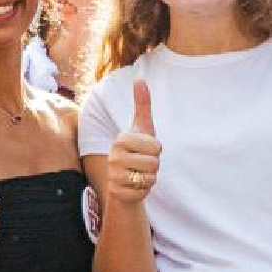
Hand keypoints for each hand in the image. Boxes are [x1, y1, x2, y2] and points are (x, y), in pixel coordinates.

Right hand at [107, 79, 161, 207]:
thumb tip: (140, 78)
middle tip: (142, 163)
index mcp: (121, 139)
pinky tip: (134, 185)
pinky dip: (144, 190)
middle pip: (155, 163)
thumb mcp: (142, 127)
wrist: (124, 179)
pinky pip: (144, 191)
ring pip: (150, 178)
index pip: (156, 146)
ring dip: (150, 178)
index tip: (145, 149)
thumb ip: (142, 104)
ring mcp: (114, 175)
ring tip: (139, 173)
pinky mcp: (117, 192)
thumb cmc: (137, 150)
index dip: (156, 149)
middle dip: (154, 165)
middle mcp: (114, 156)